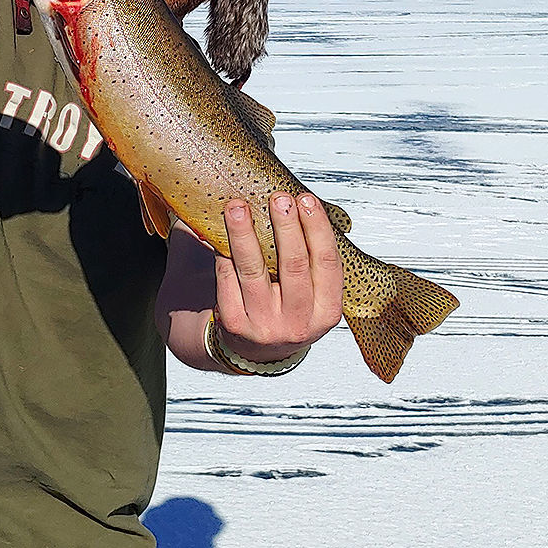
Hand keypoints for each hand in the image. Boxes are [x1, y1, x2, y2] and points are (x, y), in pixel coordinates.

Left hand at [214, 193, 343, 361]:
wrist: (258, 350)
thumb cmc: (288, 308)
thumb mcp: (312, 295)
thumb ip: (311, 259)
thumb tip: (297, 203)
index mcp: (326, 312)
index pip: (326, 263)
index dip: (317, 228)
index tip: (306, 199)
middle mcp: (298, 323)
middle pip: (293, 265)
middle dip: (285, 226)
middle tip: (278, 197)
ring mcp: (265, 326)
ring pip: (253, 271)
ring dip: (244, 234)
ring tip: (238, 207)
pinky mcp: (235, 325)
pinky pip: (228, 281)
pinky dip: (225, 254)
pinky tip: (220, 234)